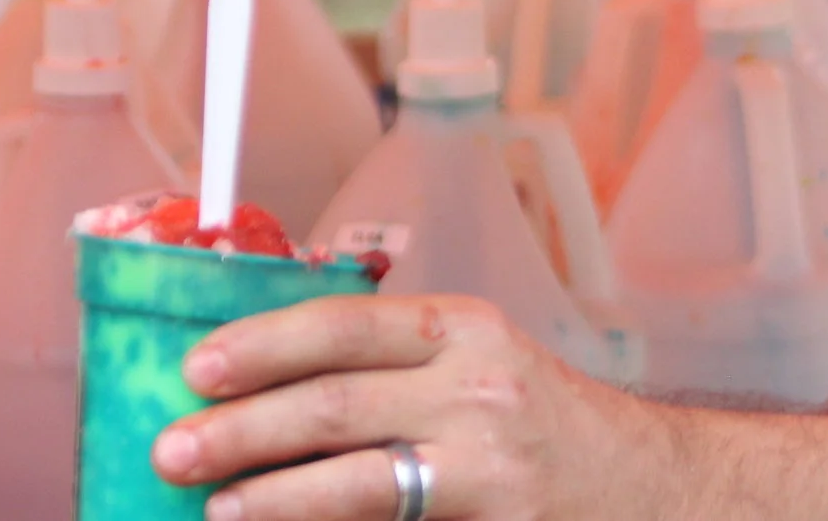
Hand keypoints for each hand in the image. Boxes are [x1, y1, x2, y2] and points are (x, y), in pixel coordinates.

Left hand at [151, 293, 676, 520]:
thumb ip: (398, 370)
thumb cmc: (549, 429)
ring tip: (214, 506)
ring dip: (273, 493)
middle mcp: (478, 386)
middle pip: (337, 401)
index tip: (197, 365)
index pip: (346, 325)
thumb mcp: (483, 369)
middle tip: (172, 445)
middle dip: (243, 424)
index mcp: (465, 328)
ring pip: (358, 478)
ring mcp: (489, 463)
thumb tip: (271, 392)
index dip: (265, 344)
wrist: (655, 490)